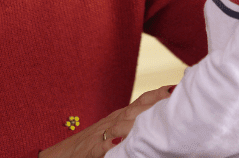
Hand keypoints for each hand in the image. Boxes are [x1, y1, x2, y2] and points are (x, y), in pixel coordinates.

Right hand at [38, 85, 174, 157]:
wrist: (61, 156)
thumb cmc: (91, 146)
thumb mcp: (114, 132)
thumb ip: (133, 127)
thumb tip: (159, 124)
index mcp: (120, 117)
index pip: (143, 102)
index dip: (159, 94)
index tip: (177, 87)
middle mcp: (114, 121)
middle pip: (137, 108)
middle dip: (155, 100)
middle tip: (175, 93)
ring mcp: (103, 134)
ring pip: (124, 122)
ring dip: (140, 117)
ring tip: (158, 113)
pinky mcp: (93, 149)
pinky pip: (105, 144)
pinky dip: (113, 140)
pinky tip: (121, 139)